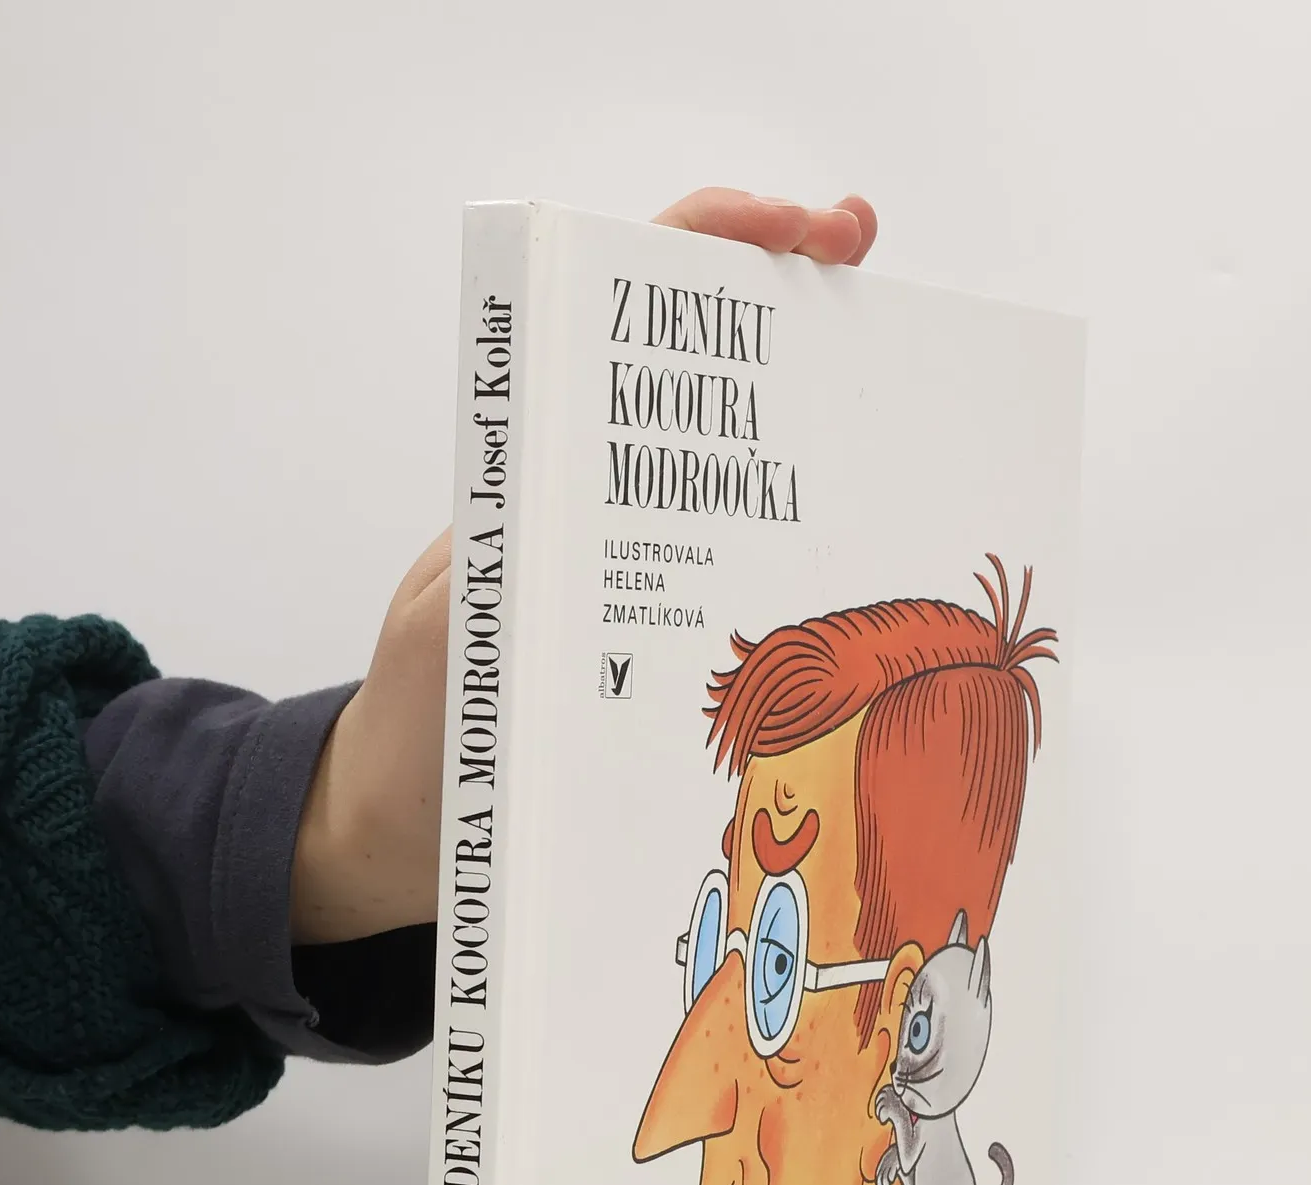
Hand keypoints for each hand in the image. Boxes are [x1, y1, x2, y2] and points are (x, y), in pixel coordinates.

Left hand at [290, 190, 878, 945]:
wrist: (405, 827)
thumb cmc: (417, 731)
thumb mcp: (455, 637)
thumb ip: (502, 575)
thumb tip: (568, 509)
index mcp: (538, 469)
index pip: (619, 309)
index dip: (708, 244)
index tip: (801, 230)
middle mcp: (594, 497)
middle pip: (698, 362)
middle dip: (787, 287)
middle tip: (863, 253)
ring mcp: (634, 559)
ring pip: (736, 455)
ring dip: (816, 409)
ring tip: (905, 378)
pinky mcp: (661, 627)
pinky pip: (747, 557)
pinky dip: (809, 525)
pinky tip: (872, 532)